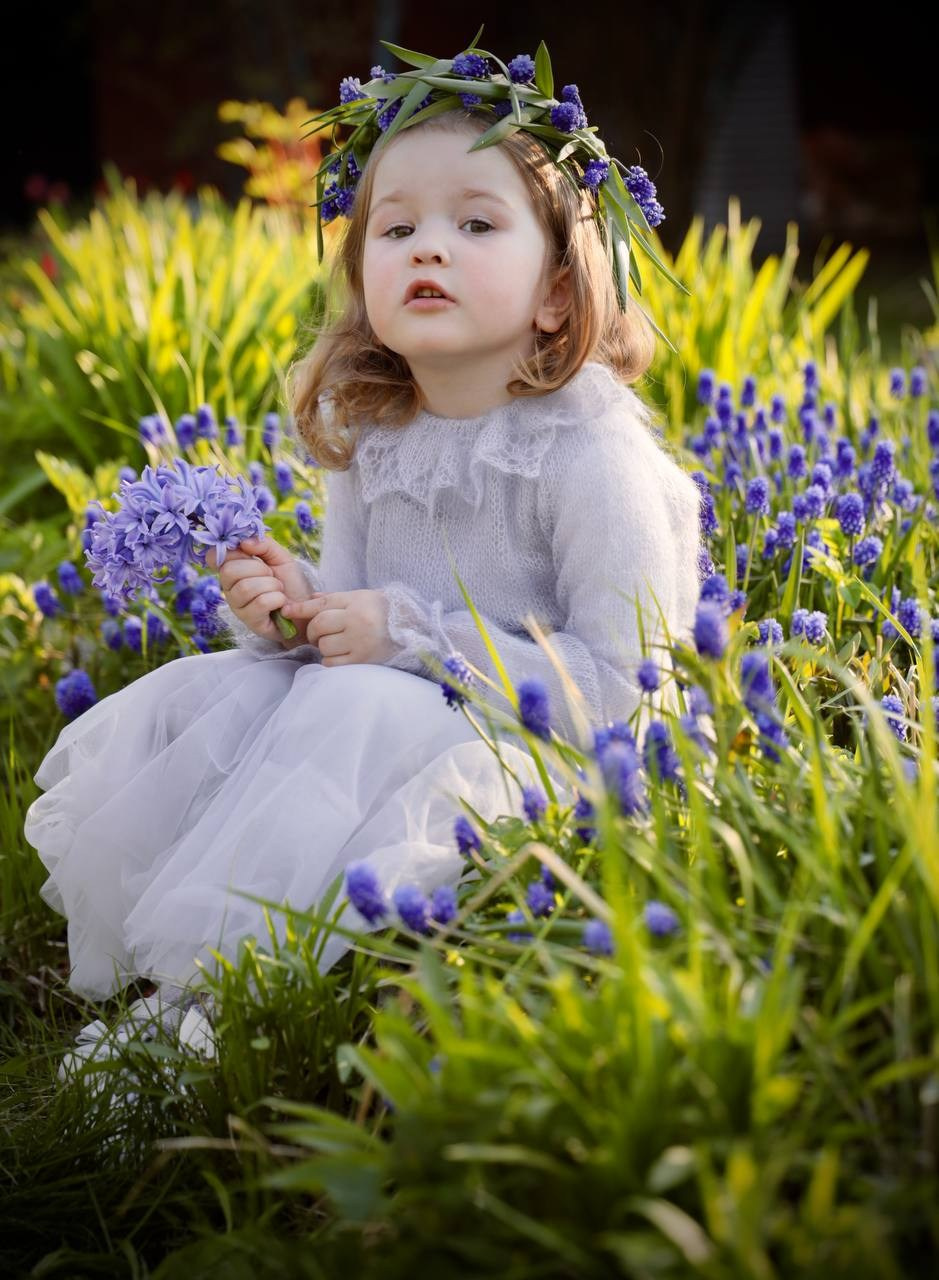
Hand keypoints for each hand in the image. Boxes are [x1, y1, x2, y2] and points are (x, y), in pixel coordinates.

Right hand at [207, 535, 310, 643]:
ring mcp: (238, 606)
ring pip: (246, 587)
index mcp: (232, 569)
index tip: (249, 552)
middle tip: (271, 575)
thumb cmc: (290, 582)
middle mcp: (229, 588)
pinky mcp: (250, 621)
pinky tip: (281, 603)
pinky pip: (260, 602)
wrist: (306, 609)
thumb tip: (244, 542)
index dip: (230, 551)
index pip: (213, 557)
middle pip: (229, 571)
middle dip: (258, 569)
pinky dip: (277, 599)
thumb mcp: (280, 556)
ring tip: (278, 589)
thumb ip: (264, 544)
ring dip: (271, 585)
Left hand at [281, 589, 398, 666]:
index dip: (300, 609)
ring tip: (335, 643)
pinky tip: (340, 654)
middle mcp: (357, 620)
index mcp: (356, 601)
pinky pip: (332, 662)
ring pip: (324, 645)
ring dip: (323, 646)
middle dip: (313, 631)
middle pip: (319, 625)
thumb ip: (334, 599)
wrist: (411, 630)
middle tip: (318, 633)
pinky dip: (330, 659)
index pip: (321, 604)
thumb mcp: (361, 597)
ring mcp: (359, 642)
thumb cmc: (382, 611)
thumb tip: (308, 601)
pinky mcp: (362, 661)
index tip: (286, 611)